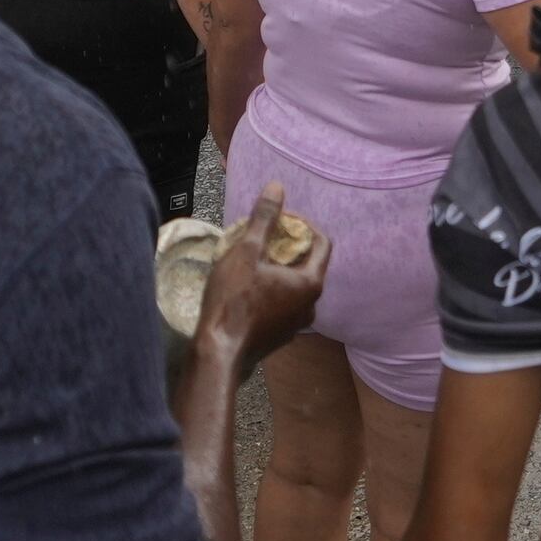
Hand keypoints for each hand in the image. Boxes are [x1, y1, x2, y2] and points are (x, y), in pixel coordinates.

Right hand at [199, 184, 327, 367]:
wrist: (218, 353)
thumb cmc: (233, 301)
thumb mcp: (246, 251)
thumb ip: (264, 218)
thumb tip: (277, 187)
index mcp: (311, 283)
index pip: (322, 242)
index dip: (302, 224)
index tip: (279, 217)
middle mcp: (311, 305)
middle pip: (308, 263)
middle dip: (287, 244)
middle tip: (262, 234)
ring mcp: (296, 324)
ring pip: (294, 285)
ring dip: (278, 267)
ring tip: (251, 257)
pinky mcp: (280, 336)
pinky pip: (282, 303)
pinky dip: (271, 288)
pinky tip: (246, 285)